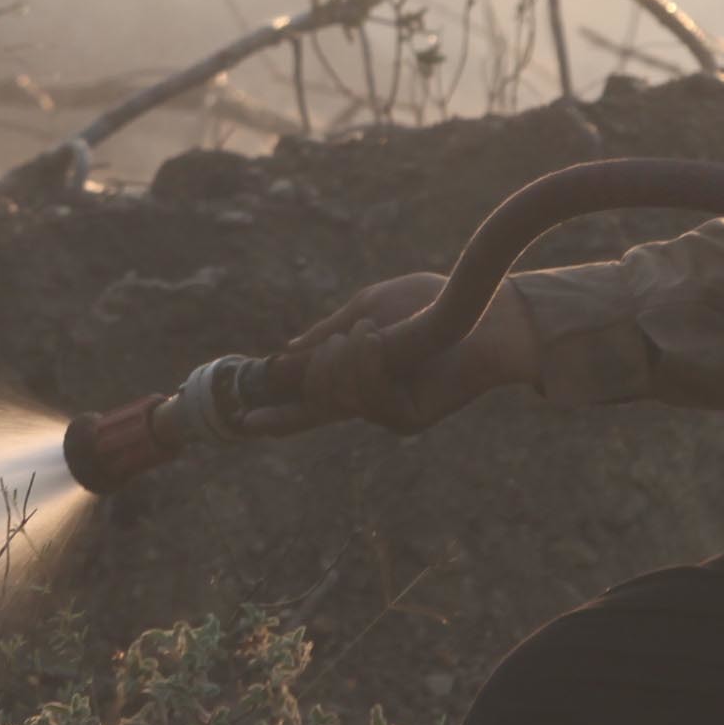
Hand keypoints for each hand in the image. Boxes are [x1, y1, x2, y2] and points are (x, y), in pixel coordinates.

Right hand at [276, 271, 537, 433]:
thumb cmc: (427, 302)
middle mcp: (368, 400)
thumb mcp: (367, 308)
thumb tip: (285, 356)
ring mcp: (388, 412)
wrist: (479, 309)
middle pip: (313, 402)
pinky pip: (365, 399)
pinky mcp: (408, 418)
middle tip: (344, 338)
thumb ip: (327, 334)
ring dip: (343, 361)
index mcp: (355, 375)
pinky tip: (379, 342)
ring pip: (334, 399)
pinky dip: (364, 365)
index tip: (244, 421)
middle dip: (315, 368)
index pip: (307, 401)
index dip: (276, 415)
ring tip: (371, 333)